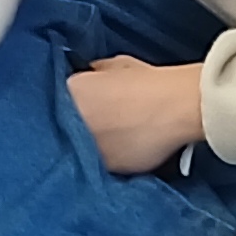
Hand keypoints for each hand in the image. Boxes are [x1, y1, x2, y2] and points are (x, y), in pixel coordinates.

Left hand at [66, 56, 204, 176]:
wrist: (177, 107)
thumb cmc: (148, 81)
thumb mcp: (114, 65)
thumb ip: (94, 73)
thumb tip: (89, 77)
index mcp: (71, 92)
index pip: (58, 97)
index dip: (73, 100)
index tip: (85, 102)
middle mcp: (72, 122)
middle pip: (65, 125)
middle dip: (78, 123)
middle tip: (99, 120)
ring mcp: (87, 149)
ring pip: (81, 148)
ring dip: (91, 143)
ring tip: (112, 137)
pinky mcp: (106, 169)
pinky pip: (101, 164)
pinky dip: (109, 157)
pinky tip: (123, 149)